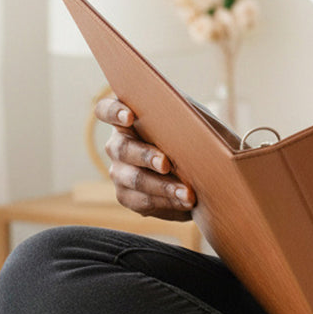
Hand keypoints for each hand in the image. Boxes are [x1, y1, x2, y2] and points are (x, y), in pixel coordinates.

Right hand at [96, 94, 195, 220]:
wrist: (206, 168)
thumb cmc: (195, 135)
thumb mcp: (191, 119)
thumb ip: (182, 112)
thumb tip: (184, 113)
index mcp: (128, 119)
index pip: (106, 110)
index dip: (113, 112)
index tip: (130, 117)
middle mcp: (118, 145)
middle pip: (122, 148)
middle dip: (146, 156)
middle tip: (166, 164)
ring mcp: (119, 172)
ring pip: (134, 179)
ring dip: (163, 187)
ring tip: (187, 193)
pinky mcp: (128, 196)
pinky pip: (142, 202)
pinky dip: (167, 203)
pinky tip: (185, 202)